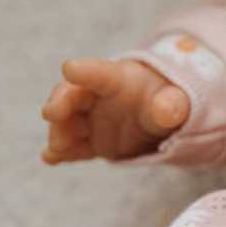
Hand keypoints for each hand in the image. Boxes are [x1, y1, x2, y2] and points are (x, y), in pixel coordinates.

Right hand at [42, 58, 189, 163]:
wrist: (159, 114)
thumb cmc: (165, 97)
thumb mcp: (175, 100)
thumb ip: (171, 104)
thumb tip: (167, 110)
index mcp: (119, 80)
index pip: (101, 73)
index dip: (85, 70)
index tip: (70, 67)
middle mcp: (98, 97)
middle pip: (72, 95)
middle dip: (60, 102)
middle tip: (52, 113)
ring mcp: (91, 120)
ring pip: (67, 123)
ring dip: (59, 133)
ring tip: (57, 149)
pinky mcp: (91, 142)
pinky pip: (73, 147)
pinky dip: (61, 153)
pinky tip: (50, 158)